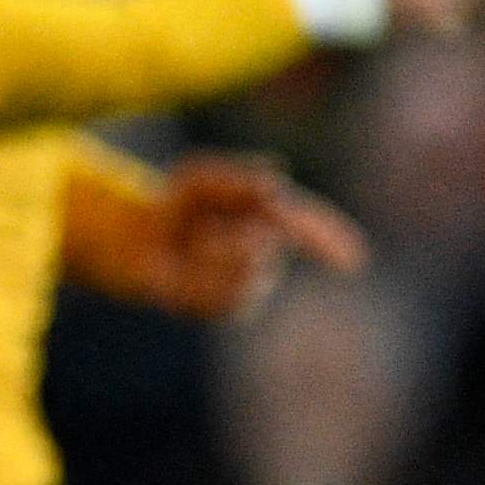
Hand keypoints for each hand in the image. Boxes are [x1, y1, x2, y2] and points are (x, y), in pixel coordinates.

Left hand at [100, 154, 366, 319]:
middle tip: (202, 228)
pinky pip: (220, 299)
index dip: (329, 240)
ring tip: (194, 246)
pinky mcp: (220, 307)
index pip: (307, 225)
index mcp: (267, 216)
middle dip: (233, 236)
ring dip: (214, 260)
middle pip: (266, 249)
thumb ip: (236, 178)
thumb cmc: (173, 205)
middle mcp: (264, 252)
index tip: (351, 260)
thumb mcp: (196, 177)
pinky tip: (183, 273)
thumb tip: (279, 182)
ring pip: (246, 278)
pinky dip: (199, 283)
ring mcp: (245, 282)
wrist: (133, 238)